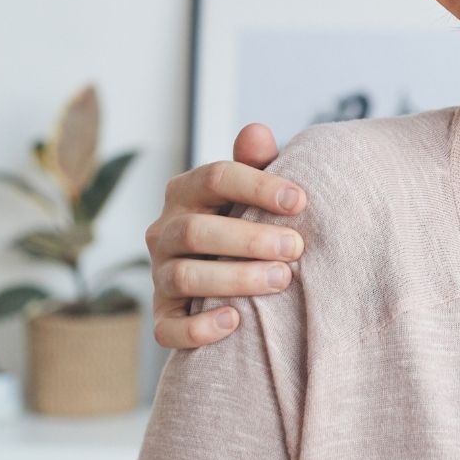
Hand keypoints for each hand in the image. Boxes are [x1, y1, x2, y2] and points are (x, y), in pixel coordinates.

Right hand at [145, 123, 305, 348]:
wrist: (227, 271)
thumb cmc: (246, 221)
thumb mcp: (253, 190)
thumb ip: (256, 164)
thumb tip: (257, 131)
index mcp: (185, 192)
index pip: (214, 178)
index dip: (257, 186)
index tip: (300, 201)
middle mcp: (164, 231)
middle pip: (195, 231)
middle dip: (249, 239)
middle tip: (296, 248)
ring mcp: (160, 275)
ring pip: (184, 277)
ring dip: (234, 278)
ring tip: (282, 280)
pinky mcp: (163, 315)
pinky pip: (167, 328)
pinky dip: (199, 327)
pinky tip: (236, 320)